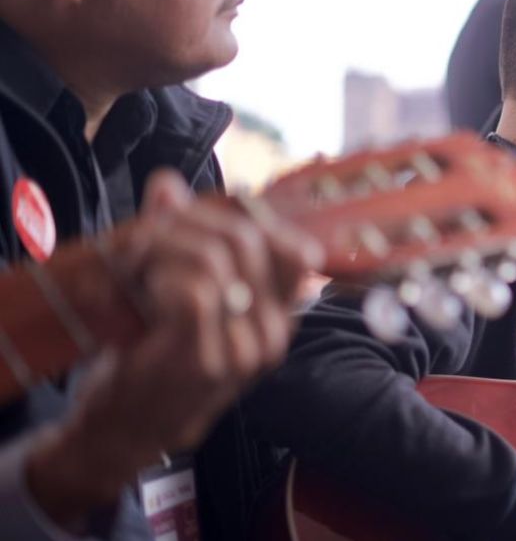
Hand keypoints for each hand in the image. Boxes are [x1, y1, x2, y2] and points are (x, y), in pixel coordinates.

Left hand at [25, 170, 321, 529]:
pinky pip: (194, 289)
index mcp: (279, 315)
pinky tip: (138, 286)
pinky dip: (160, 275)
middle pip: (249, 238)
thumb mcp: (179, 294)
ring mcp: (244, 349)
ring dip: (164, 247)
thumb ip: (181, 237)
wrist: (125, 432)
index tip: (189, 212)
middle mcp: (273, 332)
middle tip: (148, 232)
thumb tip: (167, 182)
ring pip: (218, 258)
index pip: (290, 241)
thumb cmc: (151, 361)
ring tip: (134, 260)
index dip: (240, 212)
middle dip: (189, 221)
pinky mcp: (205, 359)